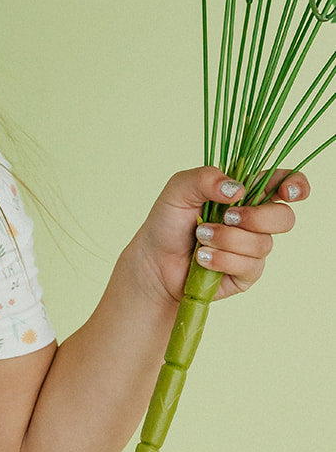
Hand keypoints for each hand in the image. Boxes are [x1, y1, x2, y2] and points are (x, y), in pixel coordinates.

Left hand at [133, 166, 308, 305]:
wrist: (155, 260)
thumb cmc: (168, 221)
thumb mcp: (179, 189)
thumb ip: (205, 178)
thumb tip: (238, 189)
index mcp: (245, 193)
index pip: (283, 184)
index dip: (296, 186)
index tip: (290, 192)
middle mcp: (254, 220)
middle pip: (284, 218)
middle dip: (256, 217)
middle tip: (226, 216)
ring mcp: (253, 248)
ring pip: (262, 243)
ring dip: (226, 239)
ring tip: (200, 238)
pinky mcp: (247, 273)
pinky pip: (248, 265)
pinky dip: (221, 259)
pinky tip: (202, 258)